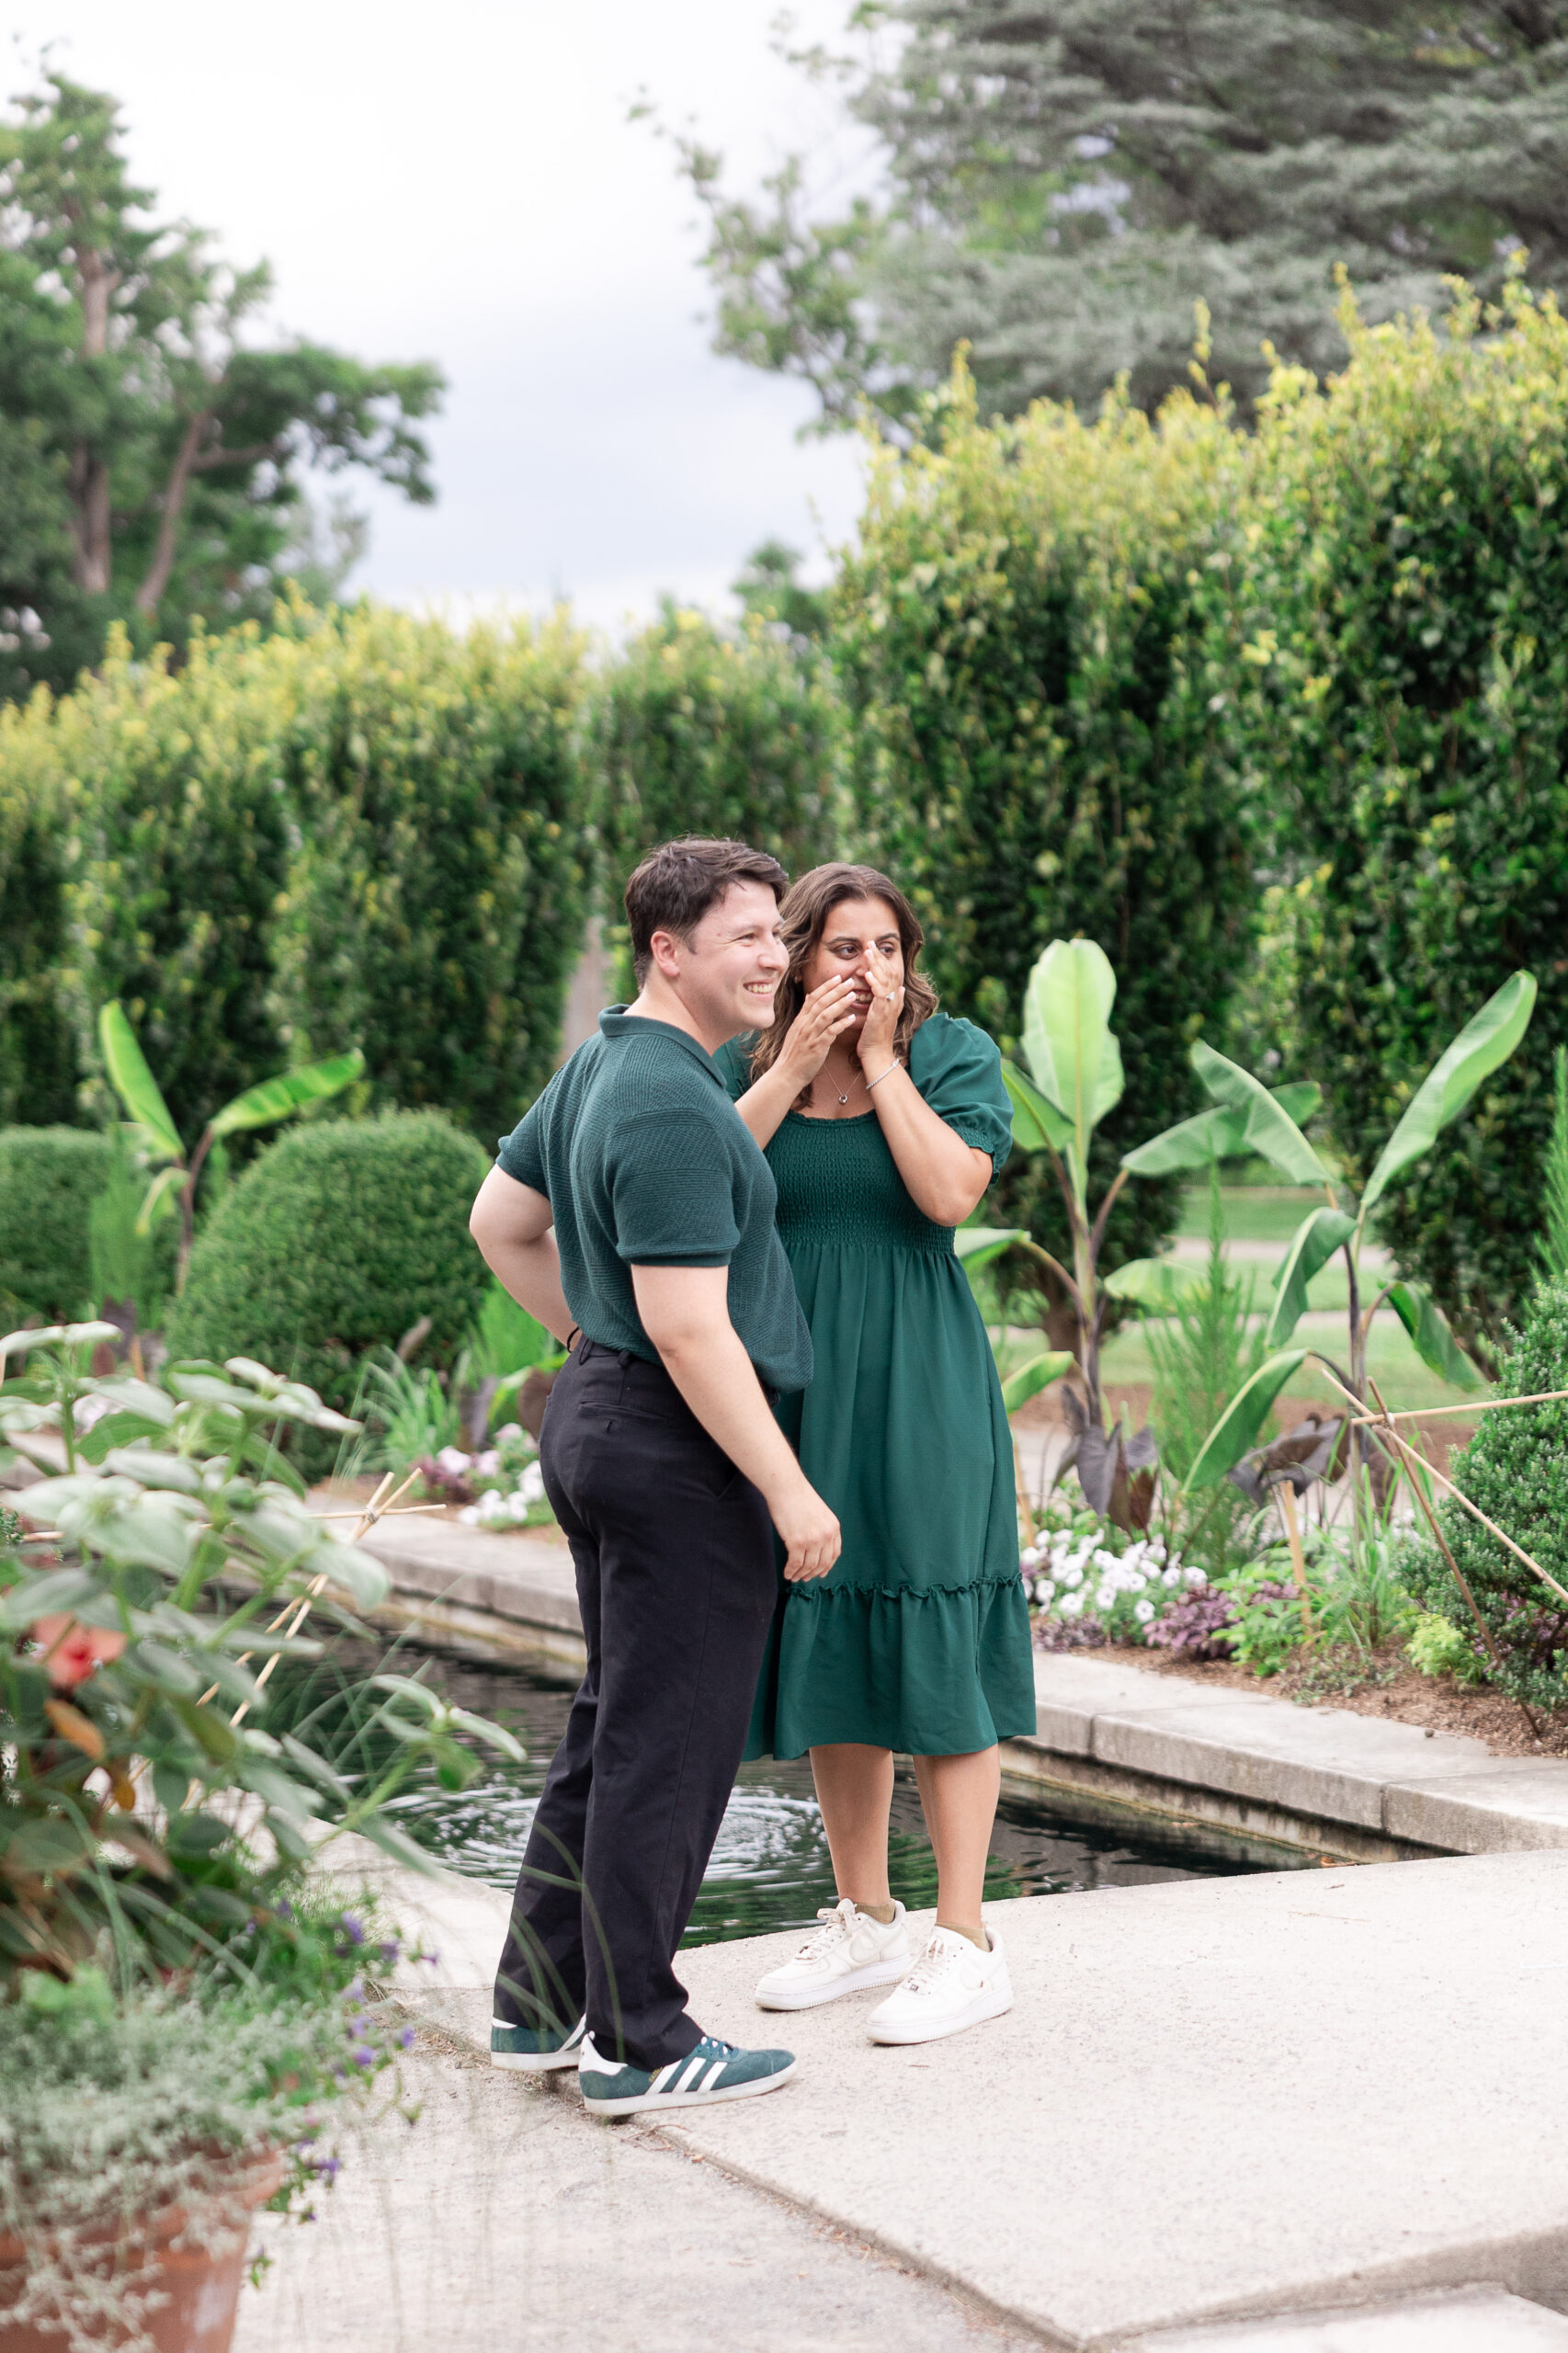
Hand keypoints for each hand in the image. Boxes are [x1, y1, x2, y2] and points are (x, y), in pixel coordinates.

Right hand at [770, 1475, 841, 1581]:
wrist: (785, 1487)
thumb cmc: (798, 1497)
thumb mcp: (818, 1513)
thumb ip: (821, 1529)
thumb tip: (816, 1548)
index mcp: (834, 1527)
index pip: (834, 1553)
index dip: (827, 1566)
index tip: (821, 1573)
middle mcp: (826, 1535)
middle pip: (823, 1563)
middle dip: (813, 1573)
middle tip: (805, 1579)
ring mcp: (812, 1540)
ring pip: (809, 1566)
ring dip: (801, 1574)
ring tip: (794, 1578)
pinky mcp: (797, 1542)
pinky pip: (795, 1564)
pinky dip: (791, 1571)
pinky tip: (787, 1573)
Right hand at [779, 973, 861, 1088]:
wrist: (787, 1074)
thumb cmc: (793, 1054)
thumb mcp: (795, 1030)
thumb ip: (804, 1014)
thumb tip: (809, 997)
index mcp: (800, 1020)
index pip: (813, 998)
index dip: (826, 986)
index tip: (837, 977)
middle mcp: (804, 1025)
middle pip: (821, 1002)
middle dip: (836, 990)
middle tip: (850, 981)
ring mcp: (810, 1035)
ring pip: (826, 1014)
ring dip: (840, 1003)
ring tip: (853, 995)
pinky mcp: (817, 1047)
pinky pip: (831, 1032)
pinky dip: (841, 1024)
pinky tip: (852, 1019)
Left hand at [854, 943, 903, 1077]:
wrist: (876, 1054)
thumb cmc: (874, 1036)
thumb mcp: (883, 1015)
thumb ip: (890, 1001)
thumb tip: (902, 989)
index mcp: (895, 999)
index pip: (891, 973)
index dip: (883, 960)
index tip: (873, 948)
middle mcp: (895, 1000)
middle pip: (890, 972)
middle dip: (879, 957)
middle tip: (869, 943)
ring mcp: (890, 1006)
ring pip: (886, 980)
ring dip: (876, 965)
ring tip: (868, 952)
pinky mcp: (883, 1013)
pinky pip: (880, 994)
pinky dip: (875, 983)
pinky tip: (867, 974)